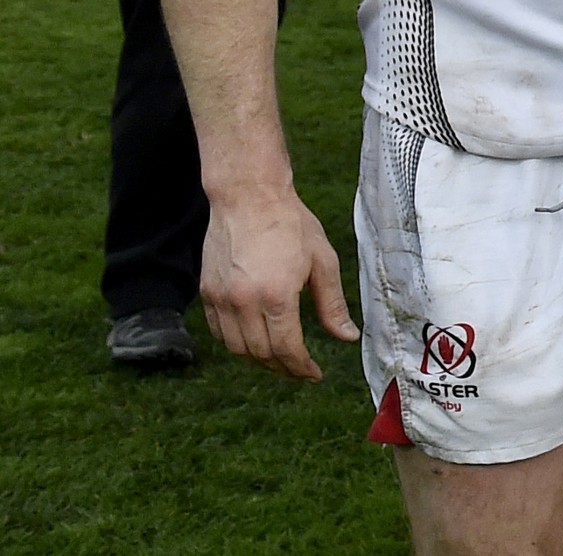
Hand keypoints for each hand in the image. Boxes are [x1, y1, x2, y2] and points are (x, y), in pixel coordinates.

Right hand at [200, 190, 357, 380]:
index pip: (287, 349)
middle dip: (283, 368)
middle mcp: (244, 302)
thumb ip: (332, 305)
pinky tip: (254, 340)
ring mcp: (221, 299)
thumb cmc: (291, 225)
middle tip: (300, 370)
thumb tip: (347, 337)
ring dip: (259, 360)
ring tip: (280, 359)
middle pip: (261, 354)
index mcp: (276, 296)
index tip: (314, 374)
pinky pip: (219, 332)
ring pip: (236, 349)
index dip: (302, 368)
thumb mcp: (322, 262)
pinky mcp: (207, 292)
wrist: (249, 197)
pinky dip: (236, 344)